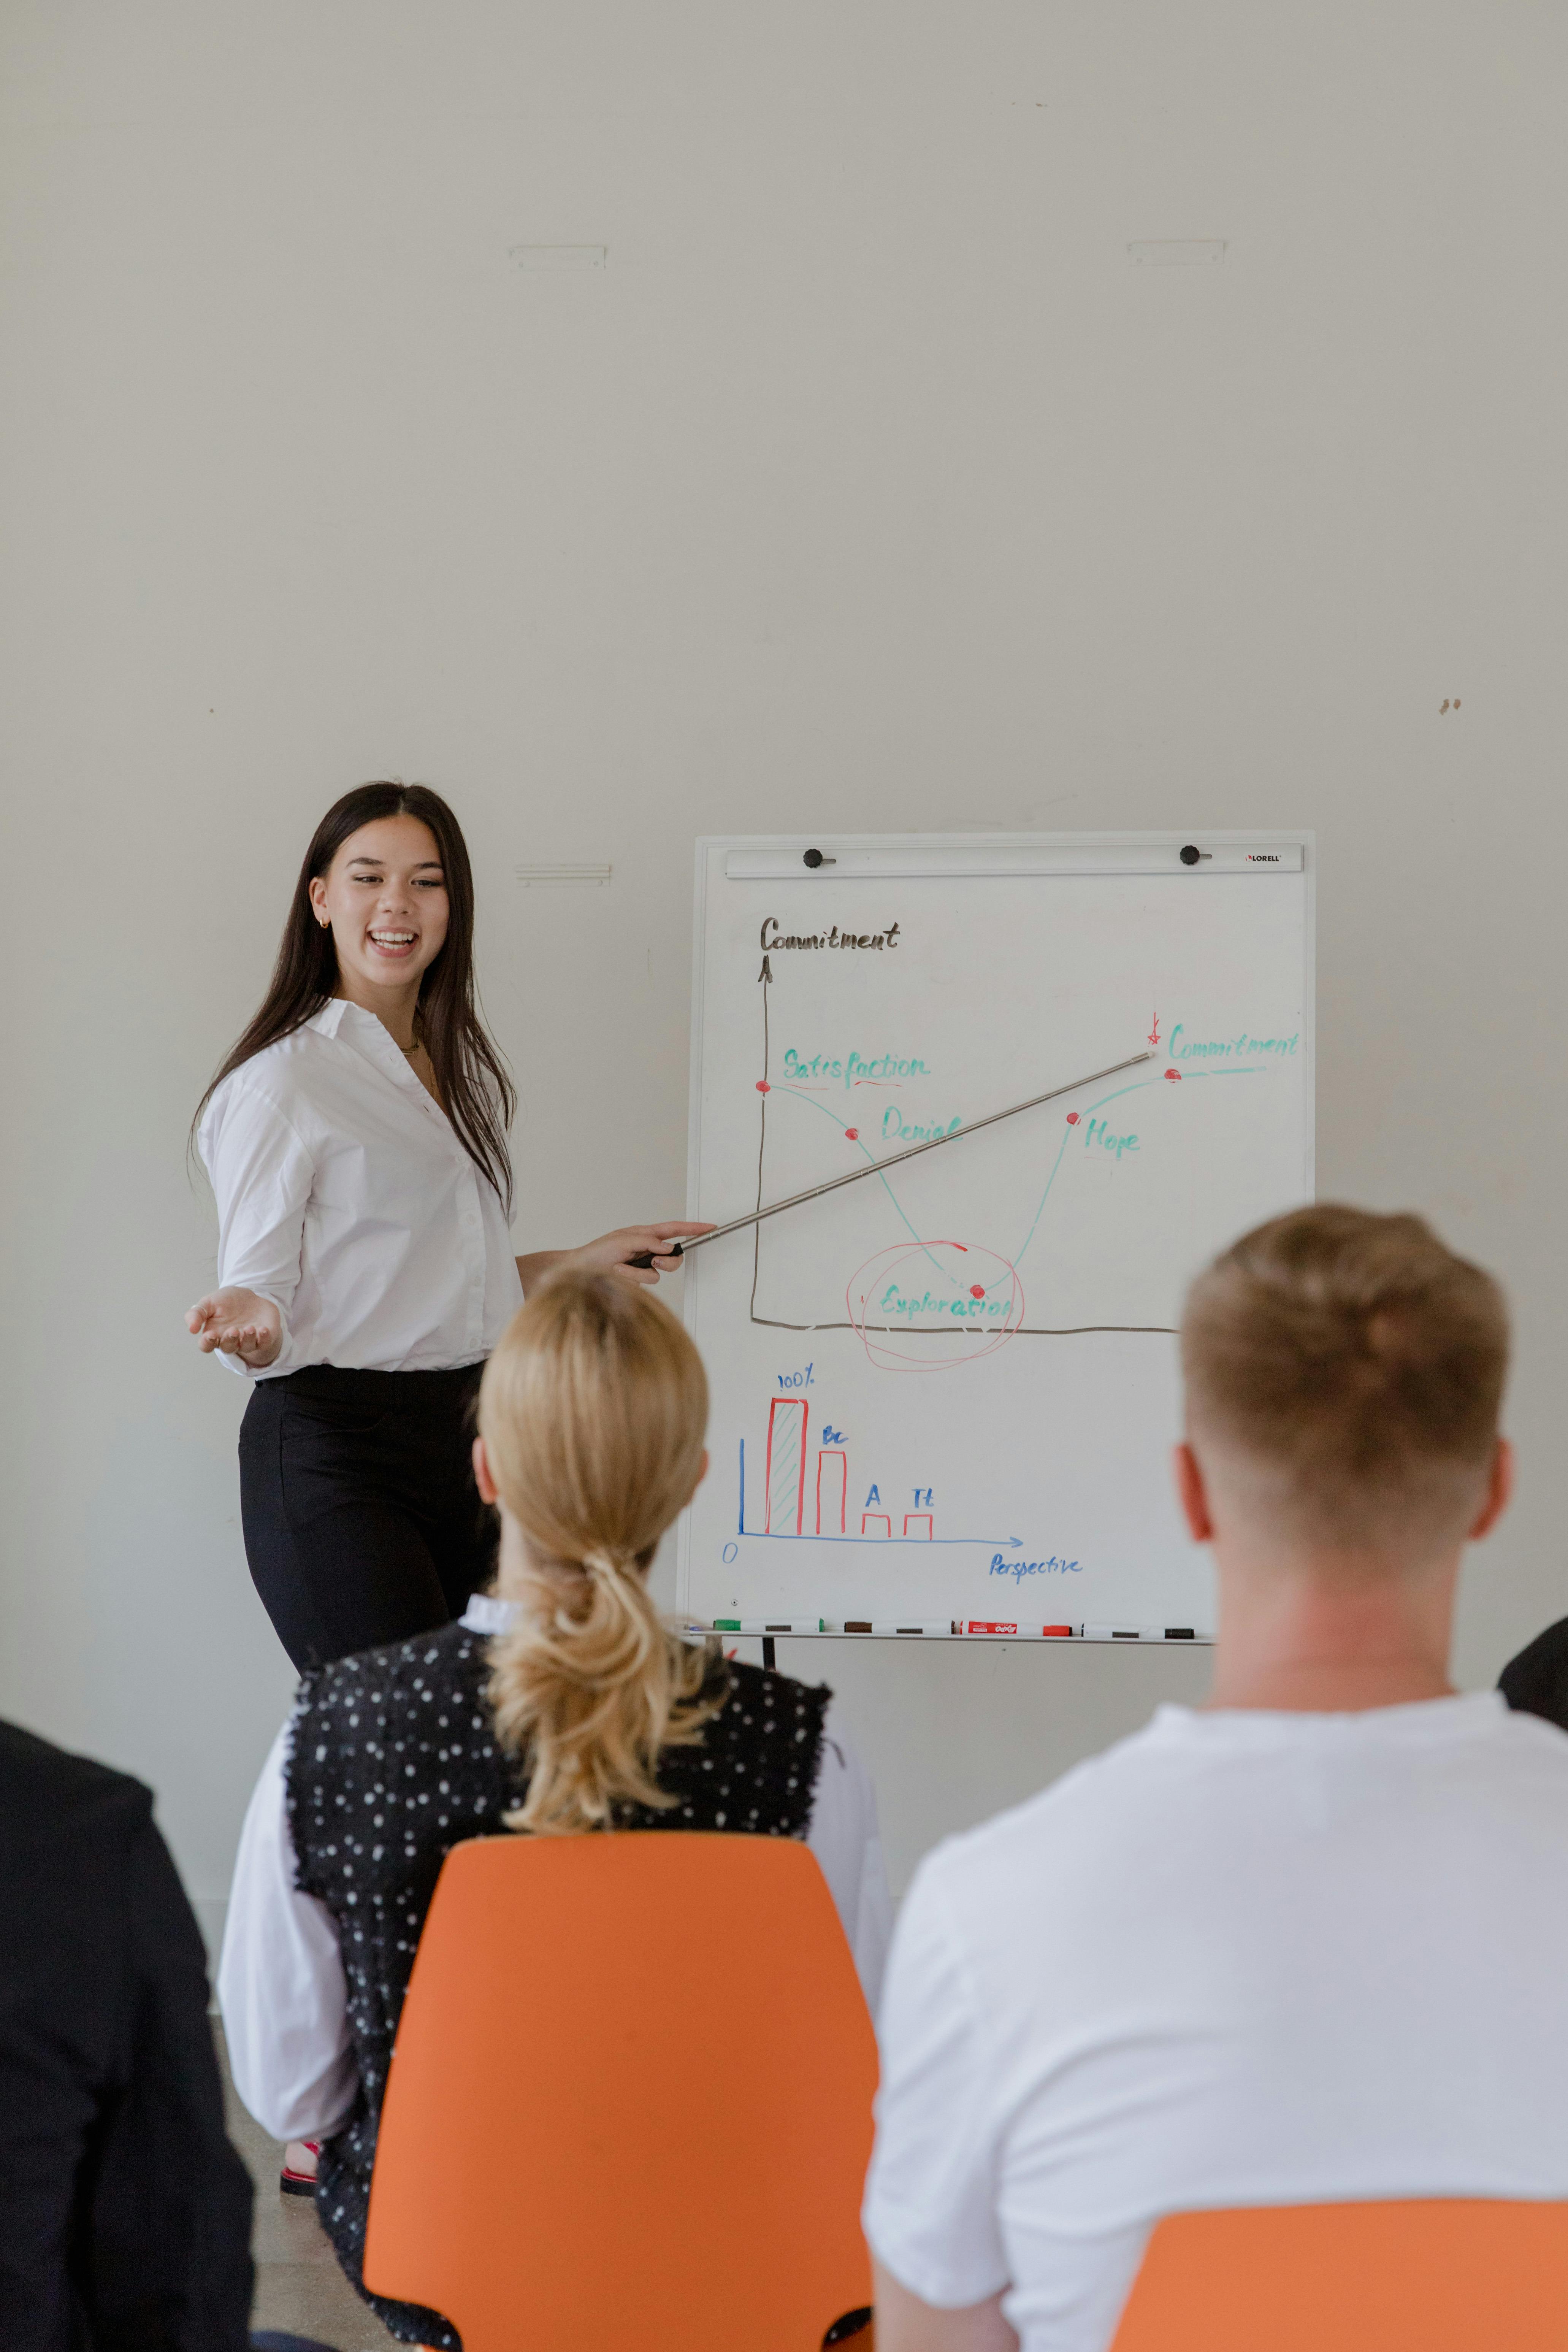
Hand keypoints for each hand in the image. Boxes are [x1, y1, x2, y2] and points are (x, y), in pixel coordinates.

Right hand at [186, 1287, 282, 1367]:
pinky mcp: (263, 1338)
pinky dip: (264, 1338)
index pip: (206, 1345)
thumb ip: (197, 1313)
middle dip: (230, 1340)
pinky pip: (264, 1343)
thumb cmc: (227, 1302)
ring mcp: (247, 1340)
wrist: (251, 1295)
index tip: (210, 1334)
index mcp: (214, 1334)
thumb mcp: (209, 1302)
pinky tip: (263, 1329)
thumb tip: (191, 1329)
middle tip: (233, 1330)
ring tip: (250, 1328)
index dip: (207, 1343)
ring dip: (247, 1339)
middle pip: (227, 1348)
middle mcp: (230, 1340)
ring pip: (246, 1346)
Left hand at [566, 1224, 715, 1288]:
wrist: (579, 1272)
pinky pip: (647, 1282)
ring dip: (640, 1271)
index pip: (674, 1229)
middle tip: (654, 1260)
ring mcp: (643, 1266)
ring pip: (660, 1272)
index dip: (693, 1228)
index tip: (709, 1227)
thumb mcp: (622, 1240)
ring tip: (621, 1266)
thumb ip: (648, 1241)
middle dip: (668, 1260)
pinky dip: (632, 1278)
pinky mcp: (638, 1280)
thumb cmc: (597, 1252)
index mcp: (645, 1234)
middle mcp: (647, 1250)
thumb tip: (668, 1247)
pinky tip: (618, 1274)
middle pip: (673, 1256)